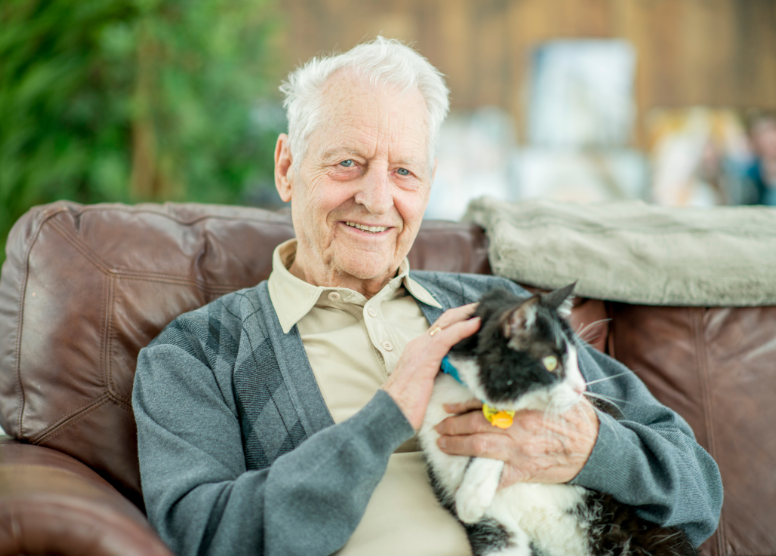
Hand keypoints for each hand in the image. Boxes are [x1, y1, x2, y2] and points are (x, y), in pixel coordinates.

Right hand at [381, 304, 479, 429]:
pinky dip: (462, 328)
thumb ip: (439, 373)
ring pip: (447, 323)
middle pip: (446, 320)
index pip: (442, 327)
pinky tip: (476, 324)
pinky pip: (445, 338)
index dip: (460, 319)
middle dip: (466, 311)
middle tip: (487, 306)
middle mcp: (418, 344)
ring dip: (467, 314)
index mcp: (419, 349)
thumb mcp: (425, 384)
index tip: (478, 316)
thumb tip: (457, 373)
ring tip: (486, 309)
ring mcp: (420, 349)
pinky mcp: (424, 358)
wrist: (389, 415)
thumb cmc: (406, 406)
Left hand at [435, 398, 598, 486]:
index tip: (447, 407)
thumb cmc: (573, 417)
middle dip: (452, 427)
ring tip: (442, 445)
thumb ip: (528, 388)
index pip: (484, 404)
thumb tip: (503, 378)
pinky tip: (467, 476)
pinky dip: (481, 477)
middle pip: (475, 426)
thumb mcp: (551, 395)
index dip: (461, 405)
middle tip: (438, 427)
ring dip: (457, 447)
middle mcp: (518, 428)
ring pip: (479, 449)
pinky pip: (499, 477)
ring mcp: (521, 451)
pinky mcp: (526, 471)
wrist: (596, 447)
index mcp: (523, 407)